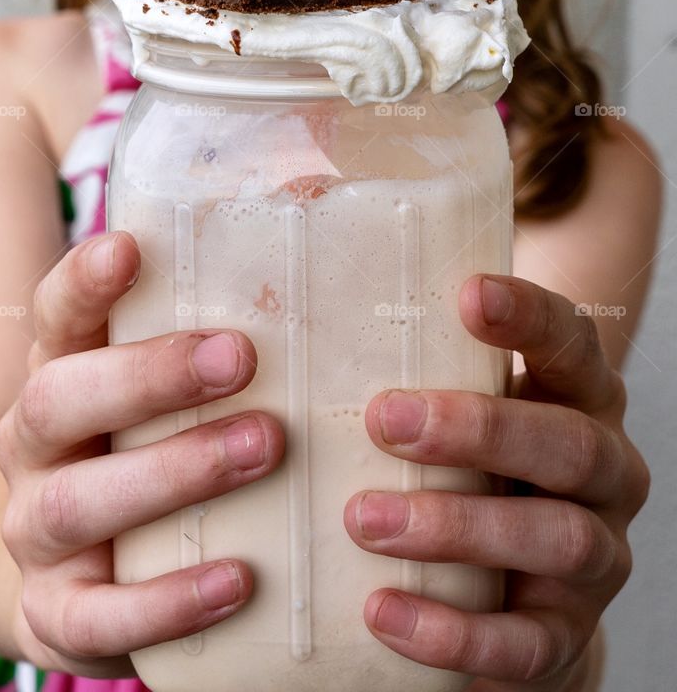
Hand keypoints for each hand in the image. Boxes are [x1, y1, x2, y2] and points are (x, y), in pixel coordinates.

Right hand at [0, 231, 283, 675]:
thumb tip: (311, 209)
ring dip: (174, 472)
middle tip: (241, 356)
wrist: (63, 568)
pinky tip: (238, 577)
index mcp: (57, 372)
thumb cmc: (136, 446)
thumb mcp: (154, 386)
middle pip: (60, 398)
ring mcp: (35, 532)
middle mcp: (33, 446)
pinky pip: (99, 615)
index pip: (55, 314)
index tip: (130, 247)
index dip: (84, 280)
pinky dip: (167, 600)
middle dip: (149, 376)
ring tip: (263, 447)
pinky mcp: (56, 614)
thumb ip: (210, 326)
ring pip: (79, 502)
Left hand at [343, 274, 650, 689]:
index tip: (469, 294)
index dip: (530, 317)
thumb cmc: (466, 460)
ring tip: (364, 519)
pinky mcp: (568, 634)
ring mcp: (597, 556)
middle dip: (479, 429)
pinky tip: (382, 610)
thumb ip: (409, 345)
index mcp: (580, 396)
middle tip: (384, 419)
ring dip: (457, 526)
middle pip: (570, 444)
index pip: (573, 342)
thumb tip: (294, 257)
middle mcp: (606, 471)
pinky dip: (454, 631)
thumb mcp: (456, 397)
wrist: (510, 587)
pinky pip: (526, 644)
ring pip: (556, 538)